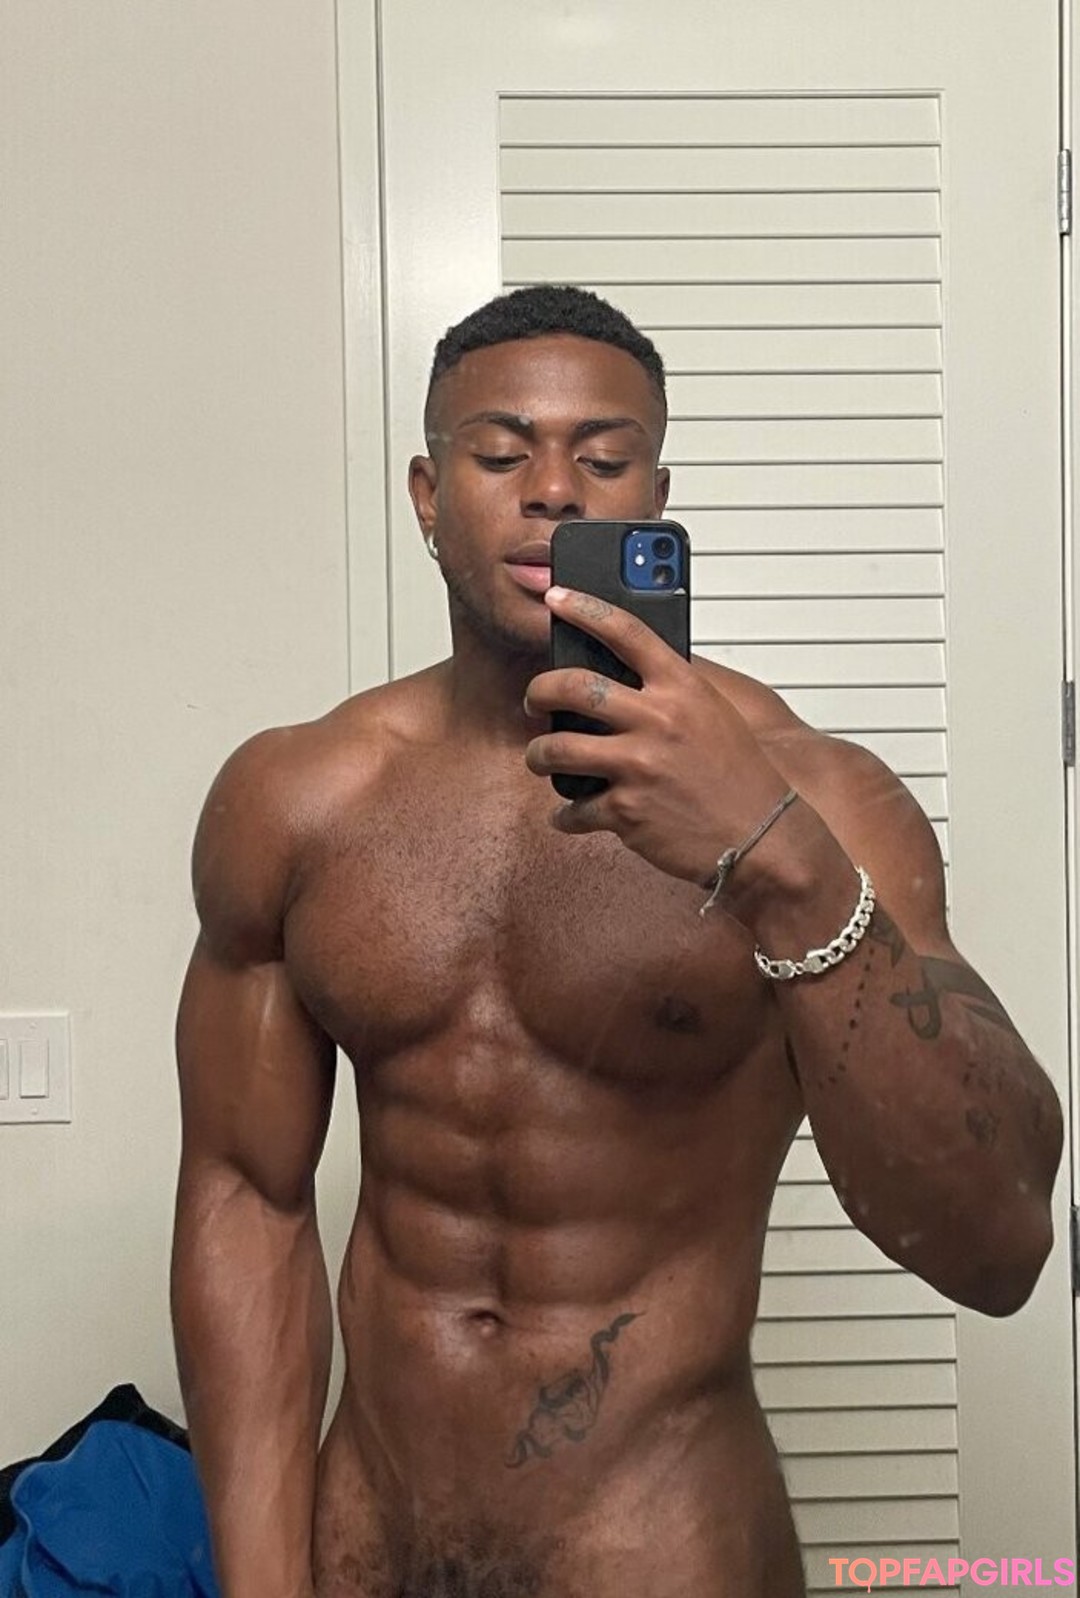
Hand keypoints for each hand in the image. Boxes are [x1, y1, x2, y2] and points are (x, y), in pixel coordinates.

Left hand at [523, 586, 793, 888]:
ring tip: (541, 759)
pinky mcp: (627, 811)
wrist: (763, 839)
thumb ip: (671, 692)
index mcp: (682, 689)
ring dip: (539, 755)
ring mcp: (639, 766)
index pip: (625, 631)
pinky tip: (570, 815)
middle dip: (539, 692)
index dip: (584, 608)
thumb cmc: (741, 778)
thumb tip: (624, 676)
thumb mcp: (714, 715)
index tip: (556, 598)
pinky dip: (567, 815)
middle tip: (534, 700)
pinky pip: (574, 808)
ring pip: (558, 748)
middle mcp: (658, 721)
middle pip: (572, 687)